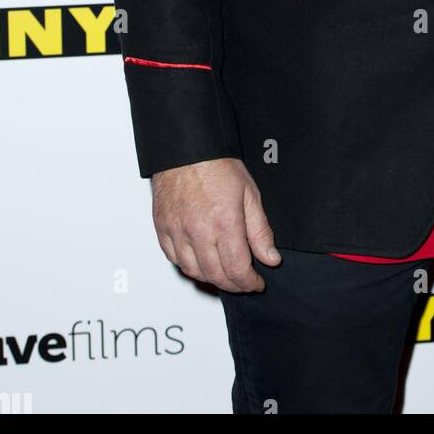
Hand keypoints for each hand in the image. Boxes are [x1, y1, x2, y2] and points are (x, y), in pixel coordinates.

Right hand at [151, 157, 281, 292]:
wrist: (187, 148)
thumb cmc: (217, 165)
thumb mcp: (250, 195)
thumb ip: (260, 231)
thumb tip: (270, 259)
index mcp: (224, 223)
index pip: (237, 269)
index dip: (249, 283)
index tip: (256, 283)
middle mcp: (198, 231)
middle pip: (216, 275)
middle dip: (233, 285)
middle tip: (243, 282)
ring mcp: (177, 231)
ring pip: (193, 272)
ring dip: (211, 279)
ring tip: (224, 275)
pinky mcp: (162, 228)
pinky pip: (174, 259)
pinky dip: (188, 267)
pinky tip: (200, 263)